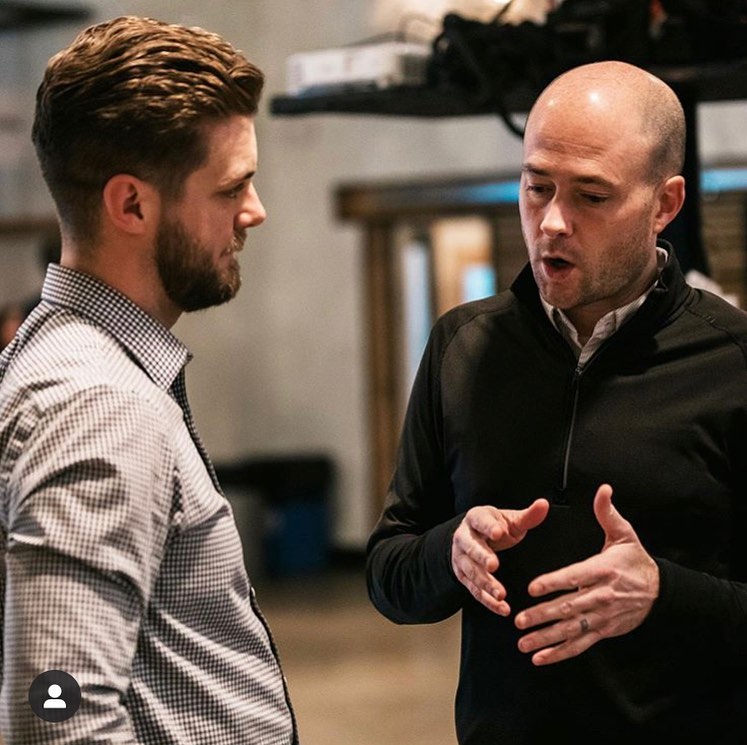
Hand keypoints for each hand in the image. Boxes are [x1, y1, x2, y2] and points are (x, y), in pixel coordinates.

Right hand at [451, 499, 549, 615]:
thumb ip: (528, 516)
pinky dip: (487, 601)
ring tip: (500, 594)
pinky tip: (501, 607)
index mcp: (476, 519)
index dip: (489, 527)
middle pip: (471, 547)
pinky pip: (474, 590)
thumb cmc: (496, 528)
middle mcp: (464, 538)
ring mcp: (462, 558)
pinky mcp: (464, 576)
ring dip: (485, 583)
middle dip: (482, 557)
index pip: (480, 521)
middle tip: (494, 565)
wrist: (473, 539)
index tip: (499, 532)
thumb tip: (543, 504)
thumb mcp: (510, 520)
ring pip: (471, 571)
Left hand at [514, 484, 659, 664]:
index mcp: (602, 570)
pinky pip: (579, 644)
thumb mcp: (624, 534)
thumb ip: (608, 513)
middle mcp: (601, 596)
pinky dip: (559, 653)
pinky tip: (539, 658)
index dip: (552, 582)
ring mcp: (602, 616)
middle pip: (568, 607)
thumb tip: (603, 489)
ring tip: (523, 642)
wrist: (661, 589)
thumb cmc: (635, 559)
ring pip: (570, 629)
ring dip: (546, 638)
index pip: (573, 577)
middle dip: (542, 615)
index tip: (532, 588)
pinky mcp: (603, 630)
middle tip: (519, 620)